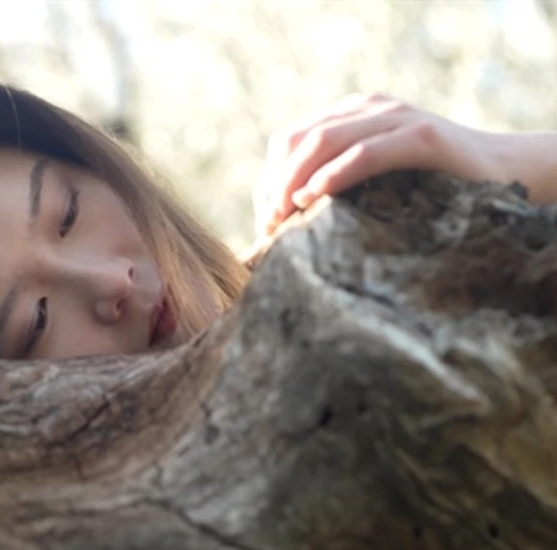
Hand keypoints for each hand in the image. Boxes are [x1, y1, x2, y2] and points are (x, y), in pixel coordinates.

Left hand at [253, 93, 505, 237]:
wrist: (501, 170)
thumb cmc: (431, 185)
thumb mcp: (374, 182)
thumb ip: (336, 185)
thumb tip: (283, 219)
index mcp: (350, 115)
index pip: (290, 140)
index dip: (269, 179)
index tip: (264, 220)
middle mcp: (368, 108)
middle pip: (299, 140)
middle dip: (276, 183)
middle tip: (268, 225)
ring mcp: (395, 117)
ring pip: (325, 140)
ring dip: (295, 180)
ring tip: (282, 216)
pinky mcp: (422, 136)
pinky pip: (366, 152)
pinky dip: (335, 174)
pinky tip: (314, 197)